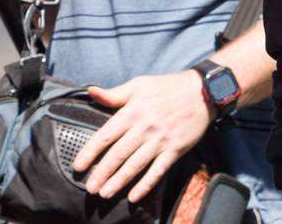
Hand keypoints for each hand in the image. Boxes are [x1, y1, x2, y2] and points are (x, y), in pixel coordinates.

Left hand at [73, 71, 212, 202]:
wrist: (203, 92)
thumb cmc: (168, 87)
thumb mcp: (140, 85)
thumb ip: (114, 94)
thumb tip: (91, 92)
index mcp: (133, 111)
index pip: (106, 135)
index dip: (90, 152)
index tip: (78, 166)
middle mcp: (145, 128)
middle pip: (118, 154)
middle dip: (102, 172)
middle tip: (90, 188)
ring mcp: (161, 140)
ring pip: (136, 165)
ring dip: (119, 181)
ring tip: (105, 193)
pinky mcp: (175, 149)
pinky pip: (158, 170)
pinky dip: (146, 184)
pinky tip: (134, 196)